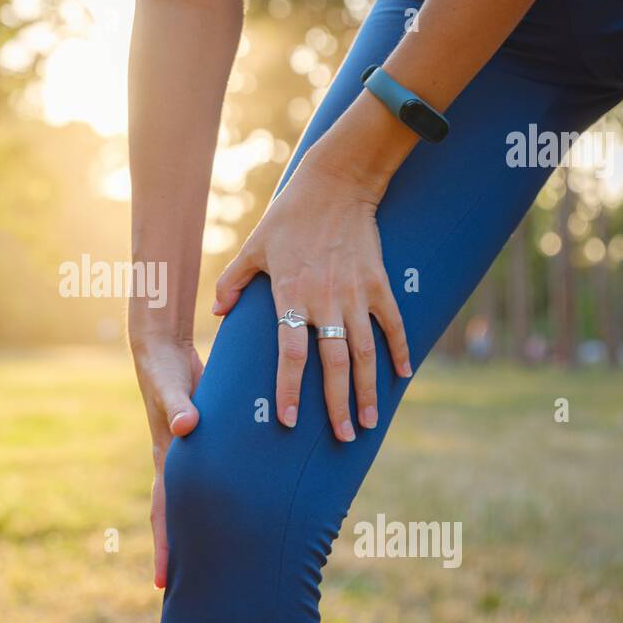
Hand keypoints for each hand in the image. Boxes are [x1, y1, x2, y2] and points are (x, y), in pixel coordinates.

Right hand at [129, 329, 202, 587]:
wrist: (159, 350)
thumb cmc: (162, 368)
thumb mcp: (169, 387)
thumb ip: (178, 405)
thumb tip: (185, 426)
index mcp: (165, 459)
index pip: (163, 513)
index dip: (165, 547)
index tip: (162, 582)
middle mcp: (175, 463)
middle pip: (176, 517)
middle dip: (181, 551)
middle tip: (189, 589)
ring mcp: (188, 454)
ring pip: (193, 501)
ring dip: (199, 528)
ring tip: (215, 558)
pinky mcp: (202, 440)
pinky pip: (209, 478)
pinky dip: (217, 498)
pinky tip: (235, 511)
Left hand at [213, 139, 411, 441]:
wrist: (335, 185)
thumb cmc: (288, 218)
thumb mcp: (253, 248)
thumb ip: (233, 282)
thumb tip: (218, 312)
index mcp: (290, 297)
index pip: (291, 354)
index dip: (291, 389)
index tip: (289, 421)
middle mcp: (325, 301)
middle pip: (334, 364)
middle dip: (338, 405)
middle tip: (342, 437)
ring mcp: (355, 294)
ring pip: (365, 352)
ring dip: (369, 390)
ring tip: (369, 422)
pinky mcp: (378, 283)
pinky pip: (392, 323)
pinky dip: (400, 349)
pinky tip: (403, 377)